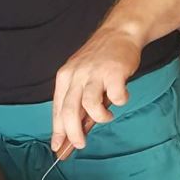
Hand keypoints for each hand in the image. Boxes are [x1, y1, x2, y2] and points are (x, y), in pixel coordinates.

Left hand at [51, 25, 141, 151]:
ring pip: (89, 105)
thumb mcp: (82, 76)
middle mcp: (76, 75)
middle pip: (69, 110)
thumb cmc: (101, 58)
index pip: (57, 108)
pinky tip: (121, 98)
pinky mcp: (114, 72)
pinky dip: (119, 102)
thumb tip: (77, 129)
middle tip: (80, 144)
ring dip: (99, 118)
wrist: (120, 32)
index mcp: (65, 77)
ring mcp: (95, 73)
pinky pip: (115, 96)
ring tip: (106, 117)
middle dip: (72, 133)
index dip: (57, 130)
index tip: (57, 147)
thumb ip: (79, 100)